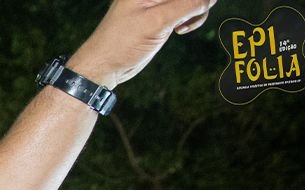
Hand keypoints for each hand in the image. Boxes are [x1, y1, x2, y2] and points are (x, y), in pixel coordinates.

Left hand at [69, 0, 218, 89]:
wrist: (104, 66)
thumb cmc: (122, 43)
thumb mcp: (157, 21)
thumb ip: (187, 5)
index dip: (195, 0)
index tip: (200, 8)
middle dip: (197, 3)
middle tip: (185, 20)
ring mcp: (159, 3)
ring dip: (197, 10)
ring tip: (182, 26)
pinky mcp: (162, 15)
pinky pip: (188, 8)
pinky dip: (192, 17)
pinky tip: (181, 30)